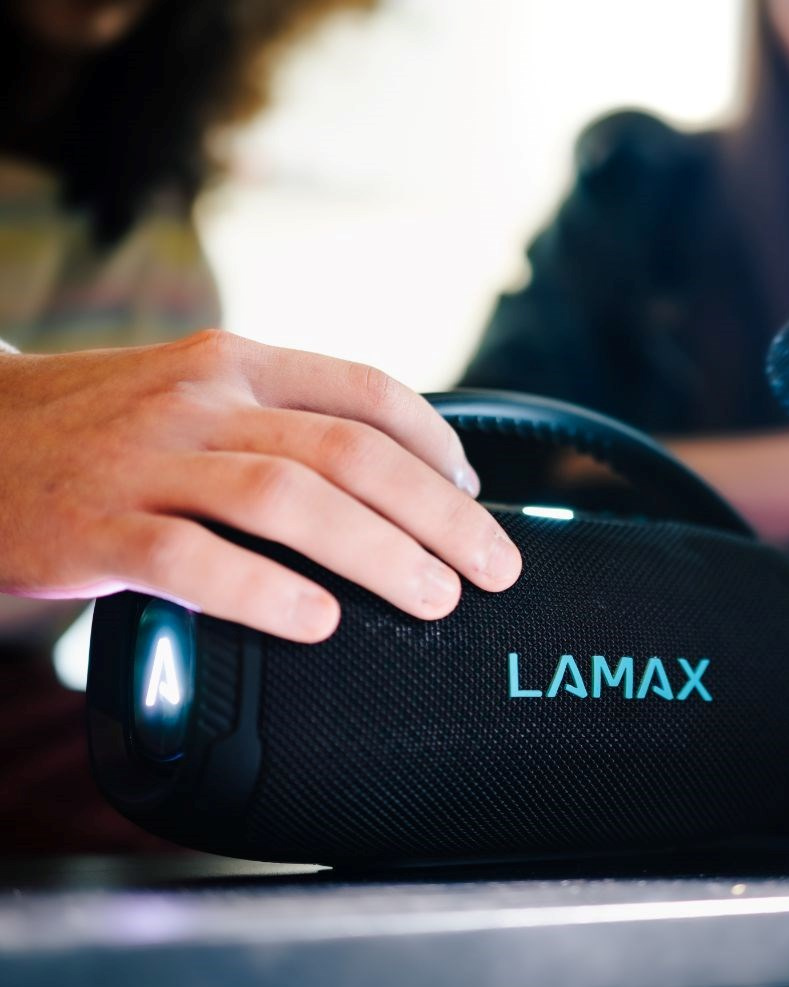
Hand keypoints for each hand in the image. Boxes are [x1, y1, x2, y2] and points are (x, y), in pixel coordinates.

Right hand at [0, 331, 521, 641]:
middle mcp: (201, 400)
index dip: (436, 443)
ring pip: (287, 500)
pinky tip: (319, 624)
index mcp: (236, 362)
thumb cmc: (104, 426)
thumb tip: (390, 476)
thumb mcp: (196, 392)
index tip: (474, 491)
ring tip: (434, 599)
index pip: (365, 389)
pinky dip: (264, 593)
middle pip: (349, 452)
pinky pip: (193, 562)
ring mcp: (147, 462)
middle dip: (438, 514)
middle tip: (493, 566)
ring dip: (377, 553)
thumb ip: (280, 419)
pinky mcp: (96, 530)